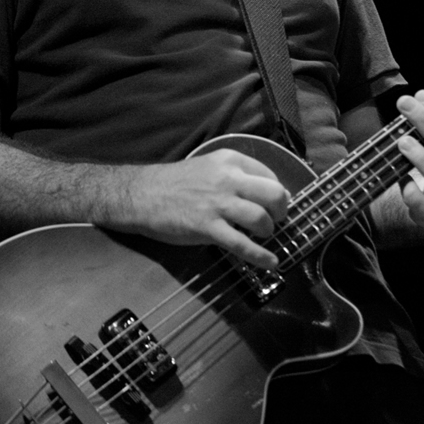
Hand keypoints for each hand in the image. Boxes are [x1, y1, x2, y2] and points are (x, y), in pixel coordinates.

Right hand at [126, 149, 289, 268]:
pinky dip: (261, 256)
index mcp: (230, 160)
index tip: (277, 203)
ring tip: (263, 235)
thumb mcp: (209, 166)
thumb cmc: (176, 182)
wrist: (142, 195)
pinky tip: (271, 263)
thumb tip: (263, 193)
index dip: (278, 192)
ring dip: (269, 230)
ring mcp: (218, 204)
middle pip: (273, 193)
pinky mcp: (208, 228)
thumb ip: (235, 175)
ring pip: (261, 218)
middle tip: (277, 219)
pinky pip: (242, 244)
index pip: (269, 174)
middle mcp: (229, 179)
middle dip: (281, 210)